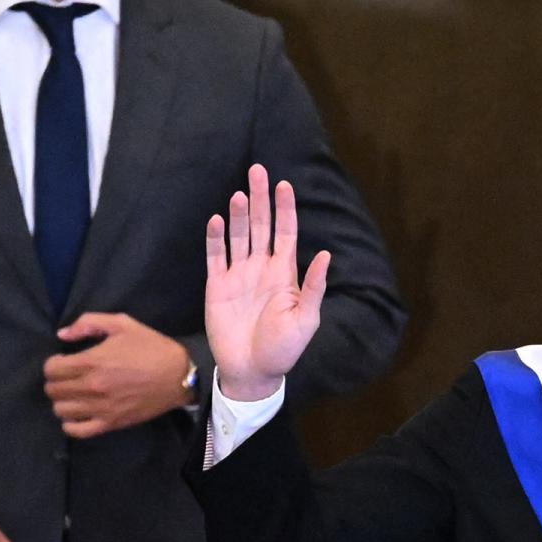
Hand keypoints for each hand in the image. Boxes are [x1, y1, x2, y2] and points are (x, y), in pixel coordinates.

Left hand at [44, 311, 194, 437]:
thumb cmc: (151, 347)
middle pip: (52, 390)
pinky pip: (77, 431)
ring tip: (74, 394)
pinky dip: (70, 423)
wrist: (180, 375)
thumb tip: (62, 335)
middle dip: (56, 381)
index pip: (51, 369)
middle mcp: (92, 387)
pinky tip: (78, 413)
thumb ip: (88, 323)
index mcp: (92, 361)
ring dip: (63, 401)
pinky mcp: (110, 423)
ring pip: (60, 410)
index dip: (53, 363)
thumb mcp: (122, 324)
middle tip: (69, 377)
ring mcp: (100, 408)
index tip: (64, 361)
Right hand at [206, 163, 331, 401]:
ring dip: (240, 215)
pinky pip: (215, 257)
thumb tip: (326, 255)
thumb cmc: (283, 348)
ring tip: (241, 194)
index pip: (285, 232)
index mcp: (285, 273)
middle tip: (258, 170)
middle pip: (260, 226)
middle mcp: (261, 268)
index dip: (285, 209)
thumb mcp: (306, 319)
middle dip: (260, 198)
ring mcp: (238, 275)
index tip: (285, 184)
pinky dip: (215, 239)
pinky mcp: (217, 286)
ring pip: (239, 236)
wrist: (252, 371)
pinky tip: (218, 220)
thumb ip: (314, 287)